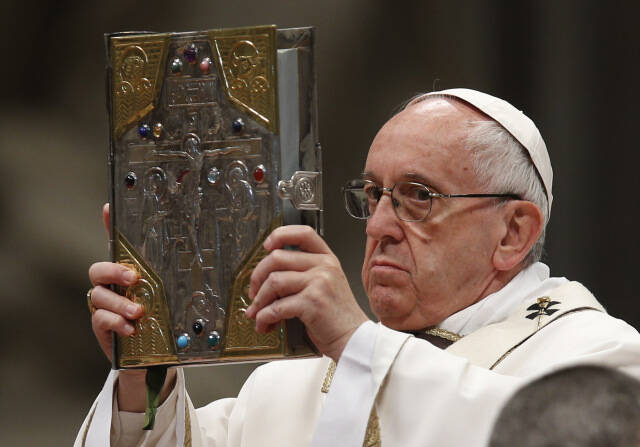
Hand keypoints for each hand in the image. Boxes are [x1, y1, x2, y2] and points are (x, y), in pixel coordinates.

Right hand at [88, 204, 174, 411]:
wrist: (153, 356)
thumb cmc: (163, 320)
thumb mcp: (175, 297)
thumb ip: (180, 279)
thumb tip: (204, 255)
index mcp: (128, 273)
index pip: (115, 245)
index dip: (109, 226)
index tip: (109, 208)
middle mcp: (112, 286)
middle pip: (98, 269)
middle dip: (114, 271)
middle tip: (134, 277)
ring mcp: (105, 306)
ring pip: (99, 295)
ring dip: (120, 303)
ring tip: (139, 312)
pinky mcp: (102, 327)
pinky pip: (99, 319)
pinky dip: (116, 322)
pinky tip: (131, 329)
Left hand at [246, 225, 368, 360]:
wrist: (354, 339)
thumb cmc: (337, 317)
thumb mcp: (326, 285)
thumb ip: (303, 274)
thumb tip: (266, 276)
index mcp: (327, 259)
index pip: (303, 233)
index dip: (280, 235)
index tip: (267, 246)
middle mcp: (325, 267)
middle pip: (277, 258)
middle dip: (257, 277)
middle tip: (253, 293)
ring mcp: (319, 283)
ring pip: (274, 281)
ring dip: (259, 300)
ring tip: (258, 313)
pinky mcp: (312, 302)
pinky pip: (277, 306)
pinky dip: (265, 317)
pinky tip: (266, 324)